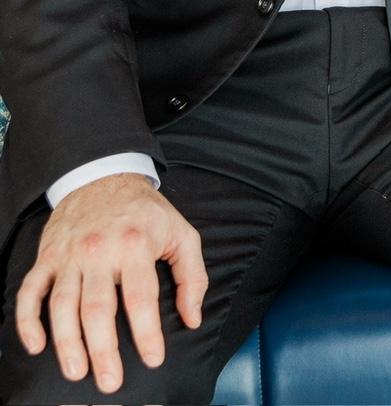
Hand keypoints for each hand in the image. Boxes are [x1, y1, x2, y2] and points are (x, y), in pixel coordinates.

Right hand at [15, 173, 206, 395]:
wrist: (105, 177)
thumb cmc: (146, 212)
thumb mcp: (181, 233)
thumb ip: (192, 275)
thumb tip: (193, 318)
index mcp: (136, 245)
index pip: (141, 297)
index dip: (147, 332)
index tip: (153, 359)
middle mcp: (100, 251)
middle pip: (98, 308)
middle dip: (104, 350)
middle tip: (110, 382)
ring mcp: (70, 255)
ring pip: (62, 305)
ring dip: (66, 343)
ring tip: (77, 372)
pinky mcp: (47, 257)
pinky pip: (31, 292)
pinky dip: (29, 321)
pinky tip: (36, 345)